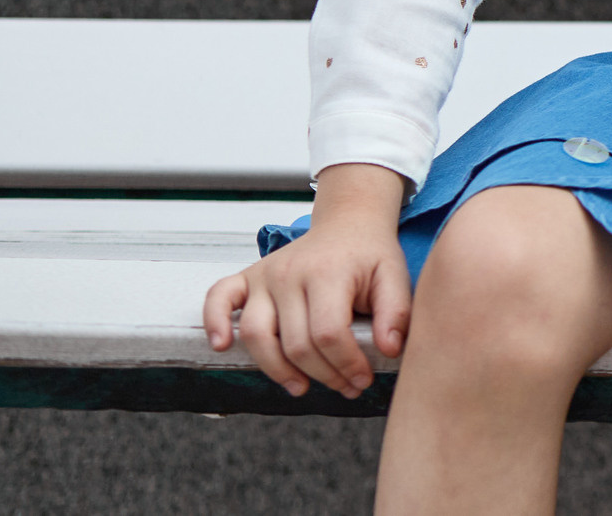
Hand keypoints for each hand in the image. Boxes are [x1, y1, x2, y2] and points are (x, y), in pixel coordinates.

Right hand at [201, 162, 411, 399]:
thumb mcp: (395, 277)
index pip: (328, 333)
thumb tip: (390, 350)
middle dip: (323, 374)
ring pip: (258, 336)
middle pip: (296, 343)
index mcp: (329, 273)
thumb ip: (396, 312)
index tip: (361, 380)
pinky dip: (214, 322)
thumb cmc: (370, 255)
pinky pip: (219, 299)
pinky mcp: (247, 277)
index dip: (345, 365)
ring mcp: (265, 275)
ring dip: (278, 370)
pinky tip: (222, 346)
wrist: (348, 224)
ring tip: (302, 387)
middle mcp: (290, 273)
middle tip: (344, 387)